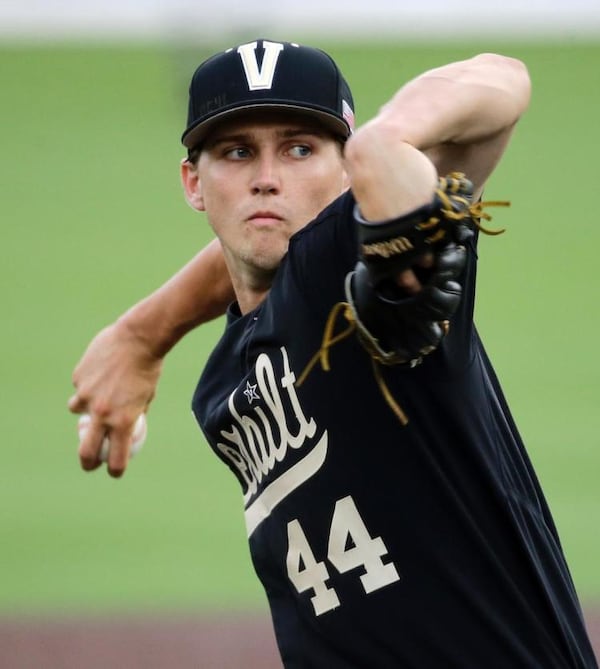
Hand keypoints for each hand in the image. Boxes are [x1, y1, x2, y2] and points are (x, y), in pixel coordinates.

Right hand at [68, 318, 162, 477]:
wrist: (139, 338)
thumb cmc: (149, 368)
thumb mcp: (147, 396)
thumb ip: (134, 413)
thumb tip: (127, 427)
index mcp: (123, 421)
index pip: (116, 459)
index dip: (115, 470)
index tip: (115, 471)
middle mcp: (102, 412)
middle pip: (87, 450)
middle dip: (87, 461)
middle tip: (90, 462)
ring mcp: (87, 395)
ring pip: (76, 410)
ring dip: (83, 409)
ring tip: (96, 396)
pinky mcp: (78, 378)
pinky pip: (79, 386)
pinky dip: (86, 384)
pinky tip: (100, 371)